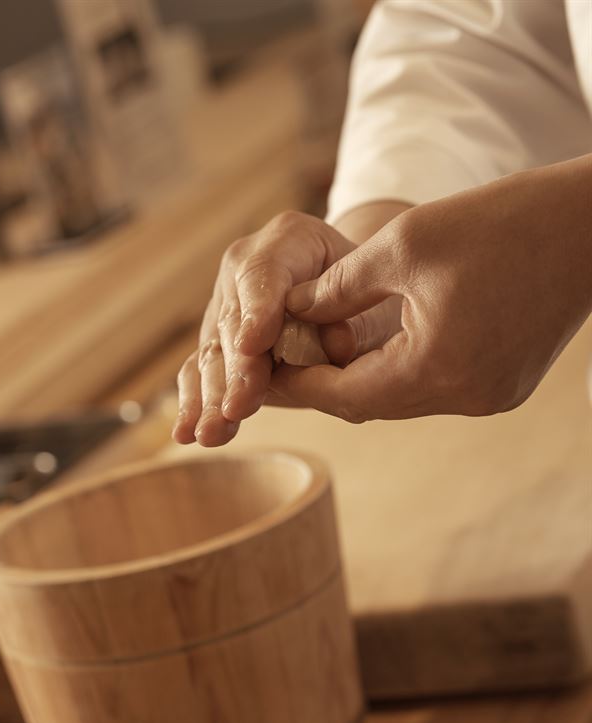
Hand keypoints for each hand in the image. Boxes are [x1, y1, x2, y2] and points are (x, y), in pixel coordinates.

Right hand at [173, 212, 358, 446]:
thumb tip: (335, 347)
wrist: (356, 300)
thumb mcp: (376, 301)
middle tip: (237, 408)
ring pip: (213, 353)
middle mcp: (246, 269)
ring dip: (211, 397)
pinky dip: (196, 404)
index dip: (257, 312)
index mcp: (290, 240)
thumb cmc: (371, 298)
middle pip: (232, 321)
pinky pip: (201, 372)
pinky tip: (186, 433)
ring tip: (210, 433)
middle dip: (235, 370)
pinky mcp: (217, 343)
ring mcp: (226, 306)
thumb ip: (357, 321)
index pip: (265, 275)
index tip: (252, 345)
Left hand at [272, 156, 591, 420]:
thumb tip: (293, 310)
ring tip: (320, 351)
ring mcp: (490, 397)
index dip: (296, 383)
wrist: (589, 226)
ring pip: (402, 399)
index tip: (259, 371)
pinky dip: (400, 372)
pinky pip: (435, 390)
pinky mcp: (505, 387)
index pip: (342, 395)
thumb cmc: (500, 222)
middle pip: (371, 404)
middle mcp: (465, 397)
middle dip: (324, 383)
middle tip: (280, 363)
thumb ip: (340, 287)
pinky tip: (378, 346)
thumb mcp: (405, 244)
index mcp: (436, 369)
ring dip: (361, 377)